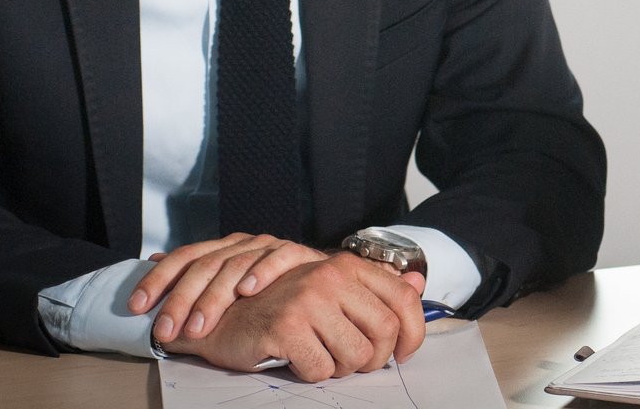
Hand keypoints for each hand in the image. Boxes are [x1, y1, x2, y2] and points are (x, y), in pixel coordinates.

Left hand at [130, 233, 329, 343]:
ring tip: (199, 327)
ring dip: (214, 298)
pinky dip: (262, 272)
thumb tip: (152, 262)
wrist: (322, 279)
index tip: (137, 307)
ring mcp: (269, 246)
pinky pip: (278, 258)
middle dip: (181, 299)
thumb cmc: (271, 287)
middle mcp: (242, 243)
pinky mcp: (298, 253)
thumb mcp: (229, 283)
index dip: (158, 280)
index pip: (184, 257)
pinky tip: (248, 291)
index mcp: (222, 248)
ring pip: (235, 265)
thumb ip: (194, 275)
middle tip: (166, 330)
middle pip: (205, 264)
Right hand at [163, 252, 427, 382]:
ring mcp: (308, 300)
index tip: (402, 353)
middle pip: (384, 334)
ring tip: (321, 358)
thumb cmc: (280, 306)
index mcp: (347, 266)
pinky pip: (321, 370)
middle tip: (353, 364)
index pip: (403, 300)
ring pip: (355, 357)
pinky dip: (312, 374)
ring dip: (341, 368)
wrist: (220, 314)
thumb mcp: (329, 290)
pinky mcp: (287, 327)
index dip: (412, 334)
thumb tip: (420, 284)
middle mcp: (331, 277)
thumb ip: (375, 288)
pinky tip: (297, 360)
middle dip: (373, 360)